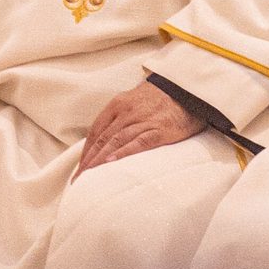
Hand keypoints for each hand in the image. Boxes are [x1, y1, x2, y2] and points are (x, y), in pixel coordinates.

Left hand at [72, 82, 202, 179]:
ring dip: (100, 160)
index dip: (86, 150)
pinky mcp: (160, 129)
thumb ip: (122, 118)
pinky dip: (123, 153)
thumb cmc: (162, 99)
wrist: (189, 90)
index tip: (80, 167)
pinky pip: (138, 142)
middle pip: (102, 138)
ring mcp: (143, 120)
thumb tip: (108, 140)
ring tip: (90, 177)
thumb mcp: (136, 102)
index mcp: (119, 104)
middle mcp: (127, 111)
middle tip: (79, 179)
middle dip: (89, 160)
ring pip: (115, 141)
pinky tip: (112, 163)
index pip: (96, 130)